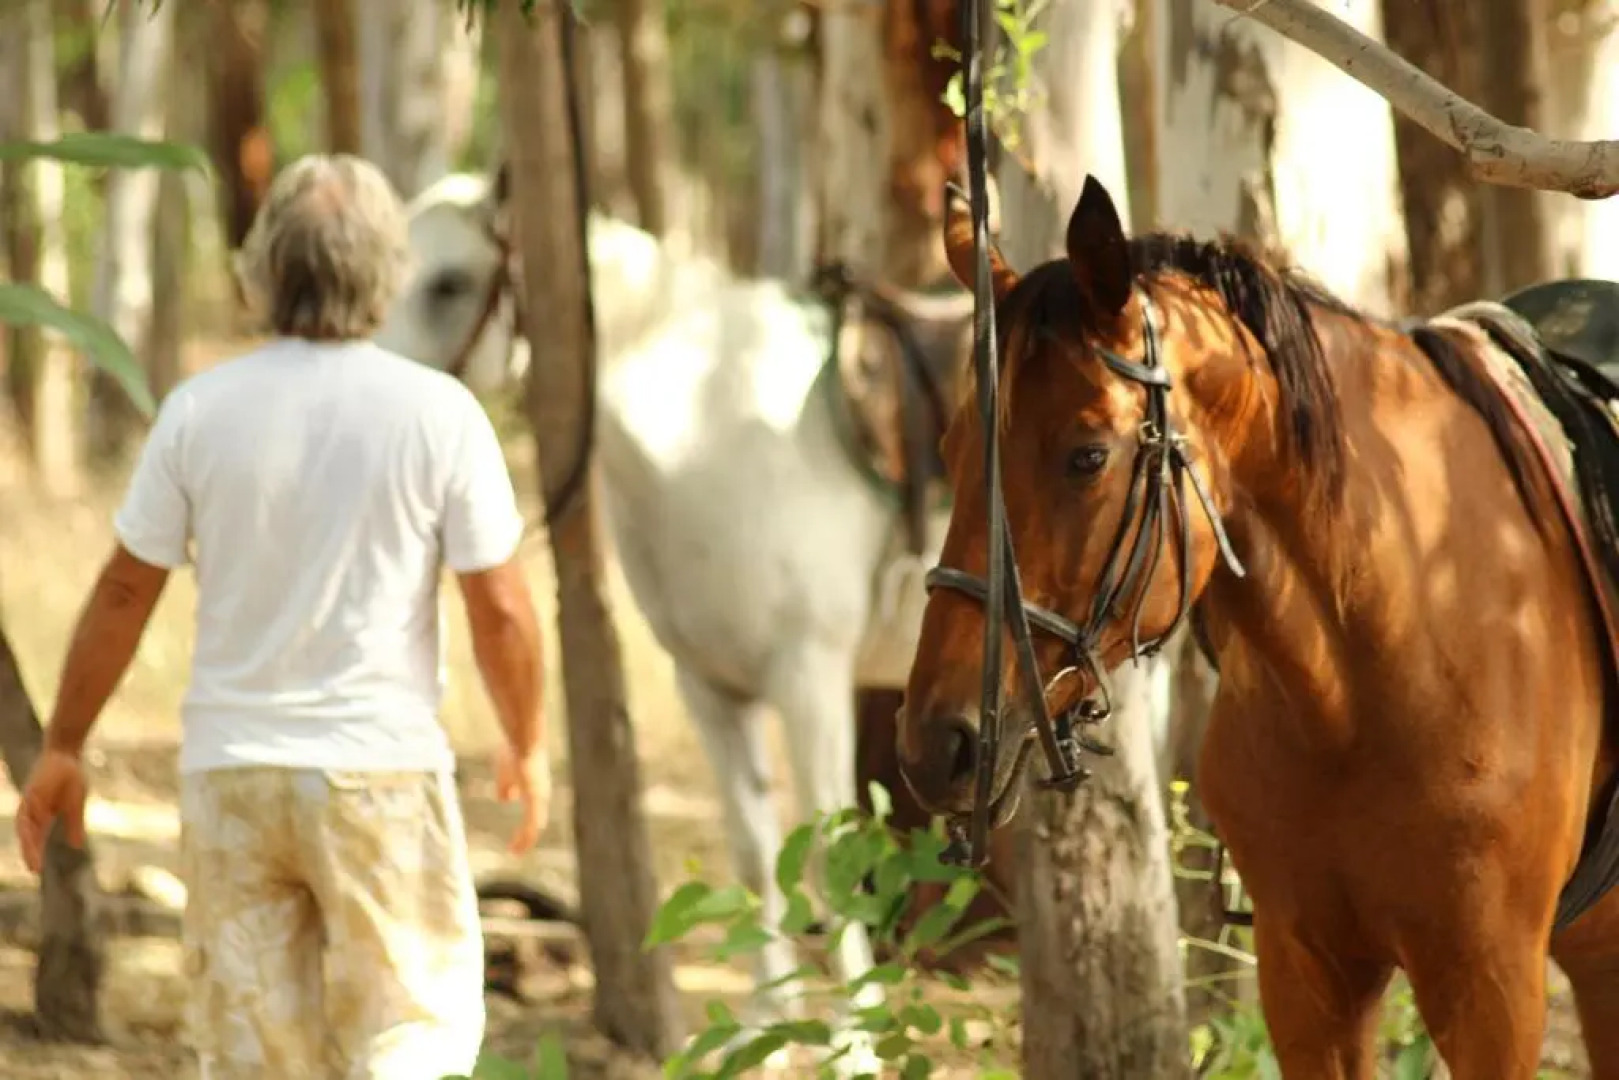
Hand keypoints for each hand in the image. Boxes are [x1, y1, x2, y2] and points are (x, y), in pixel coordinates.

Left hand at [15, 748, 88, 873]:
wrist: (67, 756)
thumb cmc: (71, 779)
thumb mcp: (75, 806)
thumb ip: (75, 825)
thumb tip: (76, 846)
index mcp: (43, 816)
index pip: (36, 838)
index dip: (35, 853)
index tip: (36, 871)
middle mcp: (32, 812)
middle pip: (28, 836)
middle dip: (30, 853)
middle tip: (34, 870)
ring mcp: (30, 803)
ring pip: (25, 827)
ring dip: (29, 843)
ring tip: (33, 858)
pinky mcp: (31, 794)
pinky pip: (27, 812)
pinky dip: (29, 825)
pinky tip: (33, 833)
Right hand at [494, 742, 550, 854]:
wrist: (524, 741)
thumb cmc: (514, 749)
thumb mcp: (505, 769)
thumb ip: (506, 784)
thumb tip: (504, 800)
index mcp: (534, 786)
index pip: (532, 808)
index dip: (526, 821)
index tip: (519, 832)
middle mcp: (540, 793)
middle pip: (535, 820)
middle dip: (526, 834)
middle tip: (517, 848)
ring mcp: (539, 797)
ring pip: (533, 826)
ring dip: (524, 840)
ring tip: (515, 852)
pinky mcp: (535, 800)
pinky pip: (530, 826)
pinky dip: (523, 839)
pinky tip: (516, 849)